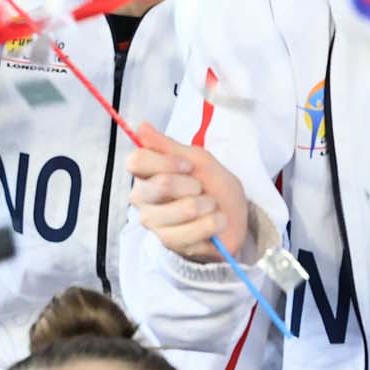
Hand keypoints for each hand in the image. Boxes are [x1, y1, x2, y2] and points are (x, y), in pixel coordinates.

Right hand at [124, 124, 249, 263]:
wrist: (233, 217)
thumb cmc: (213, 185)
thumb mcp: (198, 160)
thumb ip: (168, 146)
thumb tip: (141, 125)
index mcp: (146, 175)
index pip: (136, 161)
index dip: (167, 161)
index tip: (189, 166)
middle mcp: (143, 200)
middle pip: (161, 184)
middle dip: (193, 184)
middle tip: (201, 189)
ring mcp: (155, 224)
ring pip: (184, 209)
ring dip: (208, 205)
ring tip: (210, 207)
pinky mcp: (170, 244)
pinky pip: (196, 230)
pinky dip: (214, 223)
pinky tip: (214, 223)